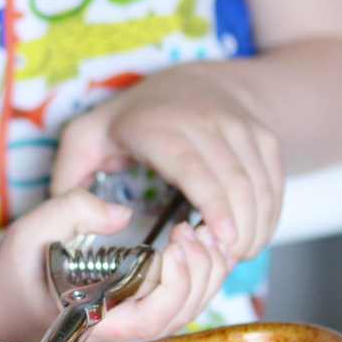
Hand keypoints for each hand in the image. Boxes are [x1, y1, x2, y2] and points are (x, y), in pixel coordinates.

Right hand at [0, 188, 227, 341]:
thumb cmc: (7, 274)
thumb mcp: (29, 230)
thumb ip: (70, 210)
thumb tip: (121, 213)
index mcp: (93, 323)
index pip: (152, 318)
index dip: (176, 282)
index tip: (175, 241)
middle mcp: (115, 334)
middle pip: (179, 317)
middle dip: (199, 274)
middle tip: (195, 230)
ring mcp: (124, 329)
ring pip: (183, 315)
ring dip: (203, 277)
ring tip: (203, 235)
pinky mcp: (127, 317)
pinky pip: (172, 307)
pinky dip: (194, 280)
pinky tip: (197, 249)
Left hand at [51, 65, 283, 262]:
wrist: (196, 79)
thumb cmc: (136, 116)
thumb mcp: (88, 135)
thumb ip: (68, 173)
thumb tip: (66, 213)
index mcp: (160, 126)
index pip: (194, 168)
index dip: (213, 205)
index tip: (219, 239)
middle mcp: (207, 122)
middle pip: (234, 183)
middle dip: (237, 229)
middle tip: (223, 262)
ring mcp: (241, 128)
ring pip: (259, 184)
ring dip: (255, 226)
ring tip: (235, 255)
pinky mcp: (264, 138)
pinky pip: (275, 182)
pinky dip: (268, 215)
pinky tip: (251, 236)